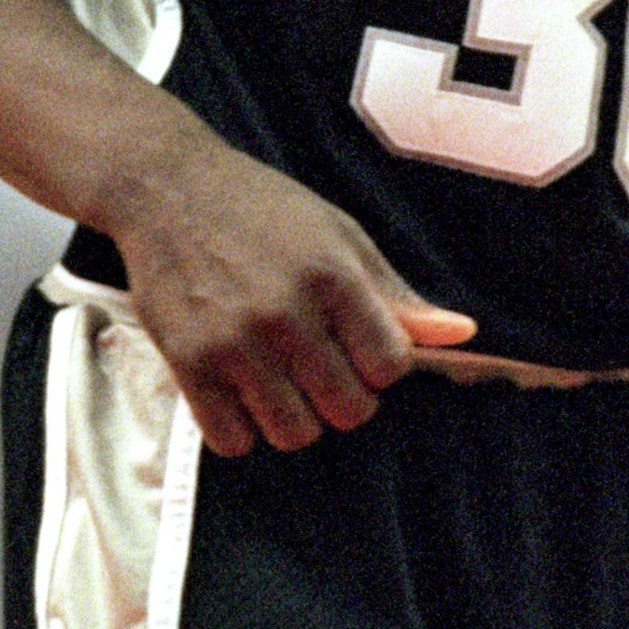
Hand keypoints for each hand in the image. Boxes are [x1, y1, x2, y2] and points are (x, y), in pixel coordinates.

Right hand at [112, 133, 474, 456]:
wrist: (165, 188)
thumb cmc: (261, 208)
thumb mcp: (339, 234)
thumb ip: (396, 293)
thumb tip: (462, 334)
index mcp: (332, 275)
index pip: (390, 365)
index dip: (382, 365)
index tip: (360, 347)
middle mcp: (285, 311)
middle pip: (348, 410)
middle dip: (345, 397)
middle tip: (321, 368)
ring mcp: (233, 341)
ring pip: (294, 434)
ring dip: (295, 418)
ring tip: (281, 381)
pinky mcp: (186, 362)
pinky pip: (232, 441)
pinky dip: (241, 429)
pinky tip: (240, 392)